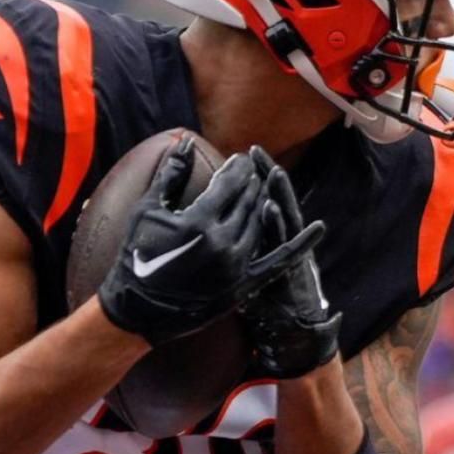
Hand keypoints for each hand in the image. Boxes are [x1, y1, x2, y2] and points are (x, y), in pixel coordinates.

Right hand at [98, 141, 318, 345]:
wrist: (137, 310)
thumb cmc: (135, 256)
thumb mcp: (147, 210)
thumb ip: (171, 174)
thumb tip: (185, 142)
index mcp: (199, 222)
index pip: (230, 183)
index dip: (237, 168)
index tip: (240, 159)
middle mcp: (222, 243)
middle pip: (248, 201)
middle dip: (252, 182)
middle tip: (252, 171)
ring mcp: (236, 266)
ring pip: (262, 224)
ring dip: (265, 202)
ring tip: (262, 190)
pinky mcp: (243, 286)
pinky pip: (279, 262)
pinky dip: (299, 245)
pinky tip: (318, 229)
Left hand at [242, 146, 339, 376]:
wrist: (297, 339)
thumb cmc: (273, 308)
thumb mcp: (256, 274)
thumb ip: (247, 250)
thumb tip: (225, 231)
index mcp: (275, 242)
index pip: (267, 201)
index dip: (258, 178)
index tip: (246, 155)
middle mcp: (285, 245)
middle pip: (276, 202)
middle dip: (264, 177)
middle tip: (253, 151)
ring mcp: (289, 259)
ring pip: (283, 220)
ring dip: (276, 193)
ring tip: (267, 169)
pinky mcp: (289, 275)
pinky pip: (281, 245)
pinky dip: (278, 226)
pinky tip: (270, 207)